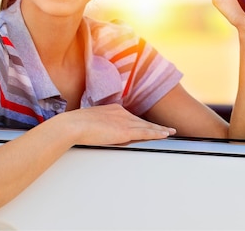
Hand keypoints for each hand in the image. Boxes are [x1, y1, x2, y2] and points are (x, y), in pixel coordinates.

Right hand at [58, 104, 175, 145]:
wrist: (74, 125)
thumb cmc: (77, 125)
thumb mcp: (91, 122)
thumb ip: (101, 125)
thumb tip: (102, 132)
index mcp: (114, 109)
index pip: (132, 117)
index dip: (142, 123)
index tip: (148, 125)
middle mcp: (122, 113)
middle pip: (142, 121)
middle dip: (155, 126)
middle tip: (167, 129)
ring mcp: (125, 121)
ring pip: (147, 126)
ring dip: (160, 130)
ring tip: (170, 132)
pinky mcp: (125, 131)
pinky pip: (146, 132)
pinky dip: (157, 133)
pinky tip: (164, 135)